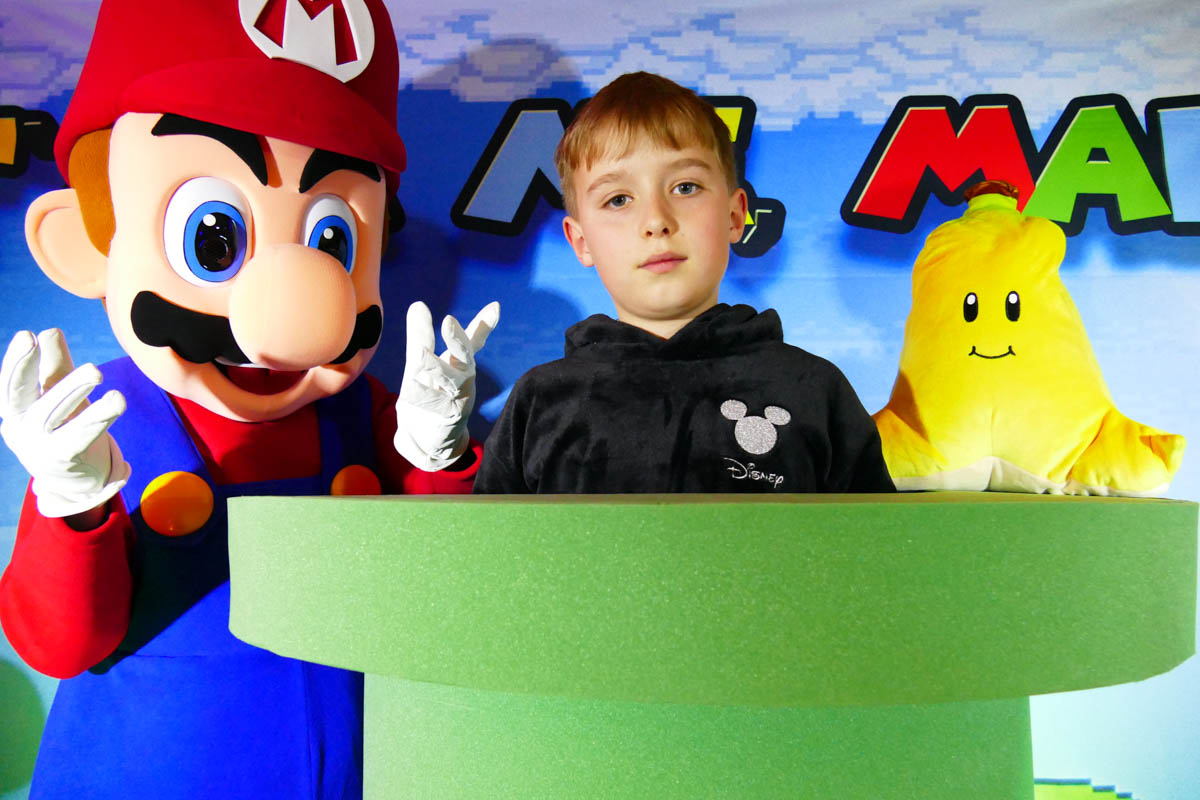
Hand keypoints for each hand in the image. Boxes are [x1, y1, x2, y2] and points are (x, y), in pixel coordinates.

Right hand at [0, 329, 129, 517]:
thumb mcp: (58, 396)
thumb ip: (55, 367)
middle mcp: (20, 427)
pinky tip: (117, 400)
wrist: (75, 482)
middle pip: (28, 395)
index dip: (15, 361)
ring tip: (96, 371)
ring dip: (75, 390)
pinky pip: (81, 434)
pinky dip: (100, 416)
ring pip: (55, 413)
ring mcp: (38, 446)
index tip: (27, 335)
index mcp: (14, 409)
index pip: (10, 383)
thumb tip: (50, 331)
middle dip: (38, 370)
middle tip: (55, 340)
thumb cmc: (63, 428)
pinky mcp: (62, 459)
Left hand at [394, 301, 498, 470]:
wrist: (425, 441)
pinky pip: (440, 406)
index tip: (495, 307)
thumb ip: (421, 337)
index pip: (471, 340)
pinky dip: (426, 398)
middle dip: (459, 339)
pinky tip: (411, 393)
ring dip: (438, 368)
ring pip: (454, 380)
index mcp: (457, 363)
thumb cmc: (426, 399)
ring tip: (420, 357)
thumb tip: (419, 304)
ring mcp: (461, 398)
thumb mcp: (419, 365)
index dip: (483, 324)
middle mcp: (464, 378)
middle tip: (449, 322)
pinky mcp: (452, 418)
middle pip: (466, 356)